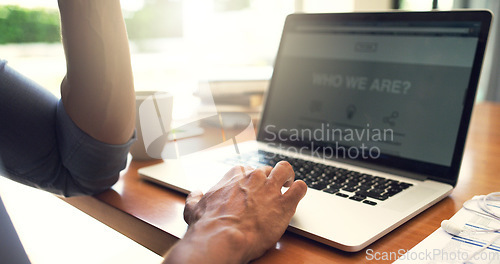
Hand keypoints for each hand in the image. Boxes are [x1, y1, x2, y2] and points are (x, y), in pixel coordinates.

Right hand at [163, 161, 306, 263]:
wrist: (222, 238)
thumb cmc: (208, 225)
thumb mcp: (194, 209)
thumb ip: (195, 198)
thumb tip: (196, 194)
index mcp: (234, 176)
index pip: (248, 169)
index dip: (251, 179)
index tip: (252, 187)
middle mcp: (254, 177)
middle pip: (268, 169)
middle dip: (270, 178)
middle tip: (271, 189)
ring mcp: (270, 188)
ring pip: (286, 170)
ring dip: (288, 176)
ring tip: (289, 185)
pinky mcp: (284, 203)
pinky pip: (300, 188)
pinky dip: (300, 190)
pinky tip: (297, 195)